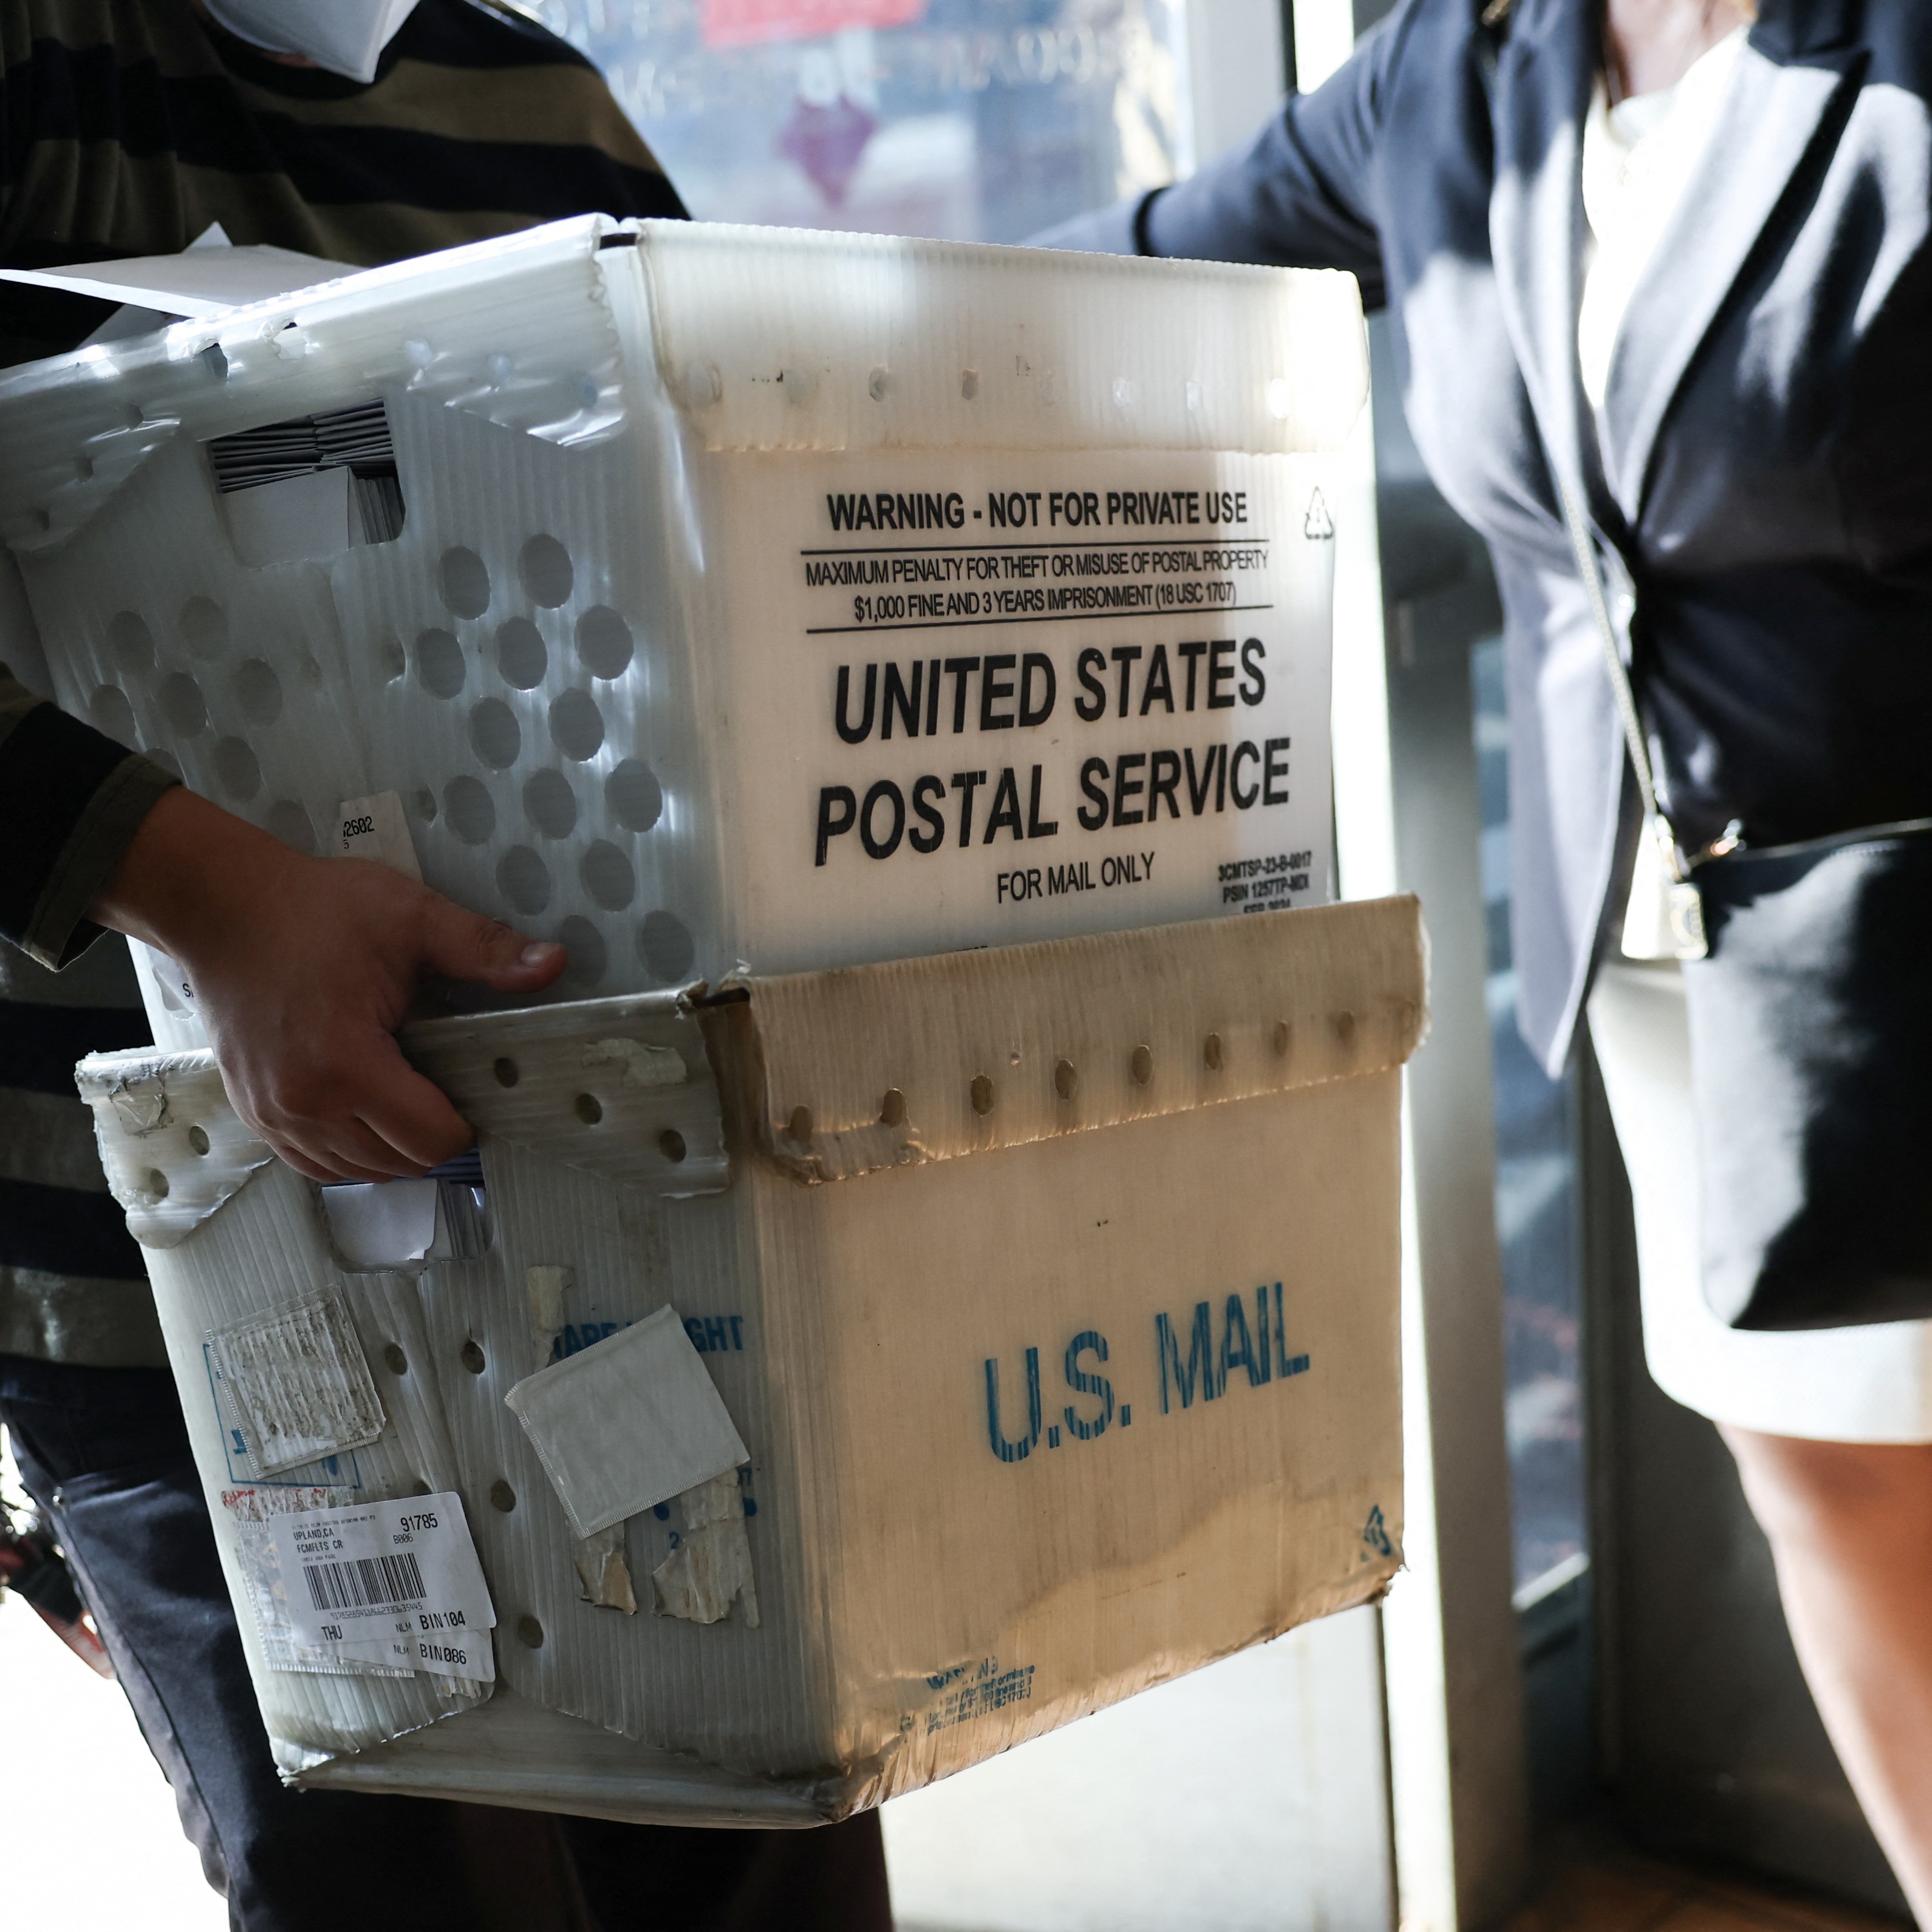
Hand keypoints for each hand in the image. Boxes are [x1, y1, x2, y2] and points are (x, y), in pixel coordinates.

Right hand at [92, 788, 565, 1180]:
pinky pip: (316, 1165)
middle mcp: (303, 1104)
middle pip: (400, 1162)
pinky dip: (351, 1151)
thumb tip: (554, 964)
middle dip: (434, 1133)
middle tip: (446, 1084)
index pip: (431, 1139)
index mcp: (346, 1064)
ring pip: (358, 1171)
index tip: (474, 1084)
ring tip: (408, 1092)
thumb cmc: (314, 910)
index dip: (466, 1120)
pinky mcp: (254, 1114)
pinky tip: (369, 1109)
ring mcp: (272, 1115)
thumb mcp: (412, 918)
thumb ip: (484, 949)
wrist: (223, 906)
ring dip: (394, 1147)